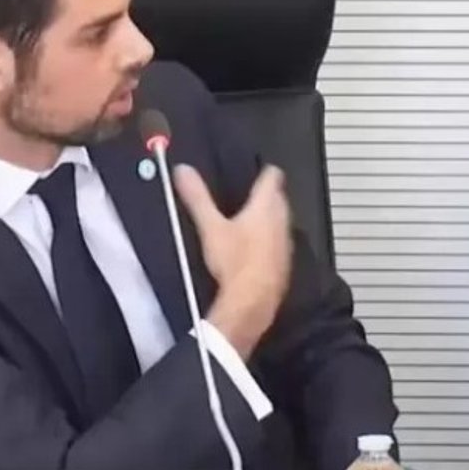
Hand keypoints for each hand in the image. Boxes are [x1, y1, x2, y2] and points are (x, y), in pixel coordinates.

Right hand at [173, 164, 292, 356]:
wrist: (252, 301)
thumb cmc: (234, 261)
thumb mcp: (210, 227)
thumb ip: (197, 198)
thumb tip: (183, 170)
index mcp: (265, 207)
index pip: (272, 179)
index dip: (267, 171)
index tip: (263, 169)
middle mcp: (281, 221)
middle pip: (280, 199)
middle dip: (270, 194)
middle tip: (257, 192)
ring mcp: (285, 243)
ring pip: (282, 221)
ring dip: (272, 218)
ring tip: (256, 218)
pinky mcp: (284, 262)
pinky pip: (280, 243)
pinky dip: (272, 240)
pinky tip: (258, 248)